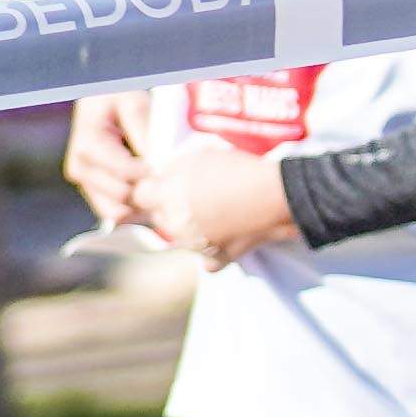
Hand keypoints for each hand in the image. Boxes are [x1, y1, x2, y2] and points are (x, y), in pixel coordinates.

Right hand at [63, 89, 158, 228]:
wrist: (100, 104)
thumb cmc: (117, 100)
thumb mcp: (132, 102)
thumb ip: (144, 129)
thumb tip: (158, 159)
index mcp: (88, 145)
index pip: (125, 173)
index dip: (152, 172)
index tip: (169, 165)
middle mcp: (80, 168)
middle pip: (122, 196)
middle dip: (148, 190)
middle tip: (168, 177)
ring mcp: (85, 184)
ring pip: (118, 212)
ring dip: (142, 203)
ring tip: (159, 185)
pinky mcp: (93, 194)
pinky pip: (117, 214)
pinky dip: (136, 209)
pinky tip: (149, 191)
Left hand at [131, 138, 300, 265]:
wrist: (277, 196)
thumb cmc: (238, 170)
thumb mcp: (199, 156)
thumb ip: (173, 170)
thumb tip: (163, 179)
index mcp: (166, 198)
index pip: (138, 196)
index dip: (149, 187)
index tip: (160, 184)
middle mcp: (174, 227)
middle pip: (158, 218)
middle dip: (168, 208)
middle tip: (194, 194)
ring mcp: (194, 247)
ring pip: (179, 239)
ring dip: (189, 227)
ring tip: (216, 211)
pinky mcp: (216, 260)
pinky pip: (205, 258)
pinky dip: (212, 249)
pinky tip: (226, 234)